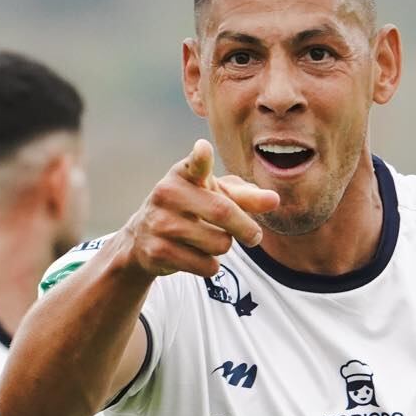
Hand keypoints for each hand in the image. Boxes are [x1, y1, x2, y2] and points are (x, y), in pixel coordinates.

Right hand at [116, 140, 278, 280]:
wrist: (142, 239)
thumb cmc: (190, 210)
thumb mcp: (215, 196)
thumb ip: (245, 197)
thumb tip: (273, 200)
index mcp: (183, 174)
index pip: (195, 164)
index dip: (201, 157)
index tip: (203, 149)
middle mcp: (167, 193)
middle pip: (223, 212)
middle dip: (247, 229)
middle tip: (255, 236)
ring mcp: (160, 223)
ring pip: (219, 244)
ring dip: (224, 247)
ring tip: (209, 240)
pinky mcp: (157, 251)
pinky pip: (207, 266)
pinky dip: (211, 265)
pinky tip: (196, 256)